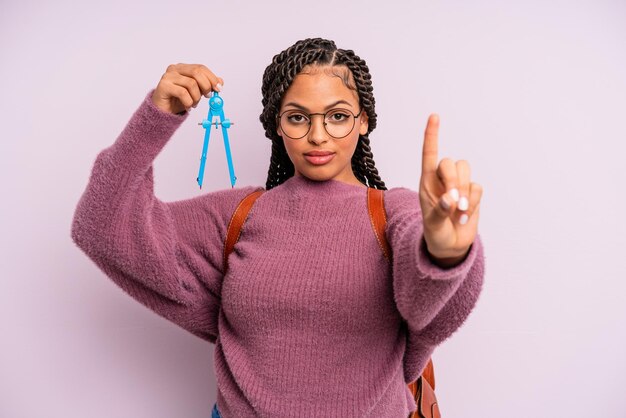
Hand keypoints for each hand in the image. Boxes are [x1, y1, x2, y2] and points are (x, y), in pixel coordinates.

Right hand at [151, 63, 223, 114]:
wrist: (163, 111)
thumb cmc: (178, 100)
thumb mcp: (196, 92)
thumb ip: (207, 85)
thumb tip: (220, 81)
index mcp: (183, 68)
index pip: (200, 67)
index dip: (212, 77)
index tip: (219, 88)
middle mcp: (175, 69)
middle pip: (196, 72)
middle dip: (206, 85)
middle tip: (208, 96)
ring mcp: (168, 77)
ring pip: (191, 83)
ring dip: (196, 97)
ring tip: (194, 104)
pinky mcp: (164, 86)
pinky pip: (183, 93)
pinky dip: (189, 102)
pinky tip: (187, 107)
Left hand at [419, 114, 482, 263]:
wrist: (449, 245)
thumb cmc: (435, 232)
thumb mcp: (432, 225)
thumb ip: (440, 211)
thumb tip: (451, 199)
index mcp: (427, 182)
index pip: (429, 153)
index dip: (432, 135)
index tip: (434, 116)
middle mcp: (442, 179)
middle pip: (450, 162)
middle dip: (453, 181)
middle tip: (453, 202)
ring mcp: (459, 185)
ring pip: (466, 170)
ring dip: (465, 192)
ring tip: (459, 212)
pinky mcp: (473, 193)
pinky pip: (477, 187)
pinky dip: (473, 202)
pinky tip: (465, 216)